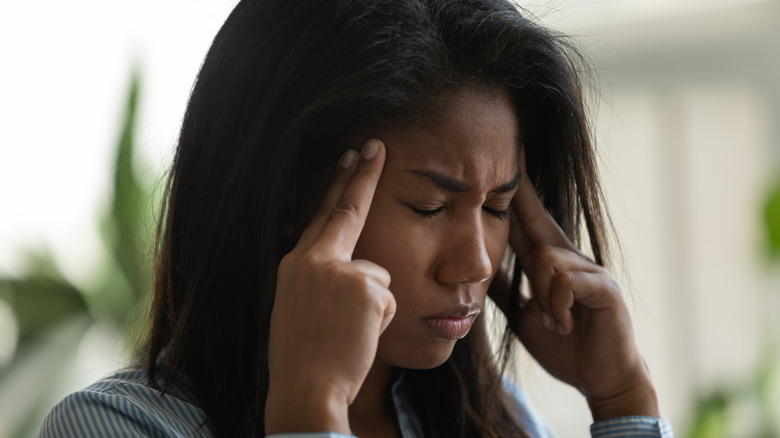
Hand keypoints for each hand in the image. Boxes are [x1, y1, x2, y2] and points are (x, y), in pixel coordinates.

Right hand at [265, 139, 395, 433]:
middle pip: (345, 211)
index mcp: (295, 265)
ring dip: (373, 309)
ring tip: (345, 335)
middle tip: (373, 144)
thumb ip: (326, 281)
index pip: (320, 215)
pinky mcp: (368, 288)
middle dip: (360, 176)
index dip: (334, 185)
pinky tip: (358, 338)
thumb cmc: (304, 359)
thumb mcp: (302, 310)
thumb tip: (361, 274)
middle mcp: (313, 260)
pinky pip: (389, 301)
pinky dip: (380, 323)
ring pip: (379, 278)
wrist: (304, 391)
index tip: (346, 158)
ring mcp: (341, 271)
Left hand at [489, 148, 659, 419]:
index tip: (508, 156)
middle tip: (510, 154)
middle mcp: (572, 259)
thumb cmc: (565, 344)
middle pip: (538, 222)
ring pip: (545, 260)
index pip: (528, 221)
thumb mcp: (524, 314)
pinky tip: (563, 323)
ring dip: (540, 294)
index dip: (516, 192)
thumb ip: (506, 287)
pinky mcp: (604, 289)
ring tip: (551, 319)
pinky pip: (566, 281)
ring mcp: (591, 272)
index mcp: (551, 264)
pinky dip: (557, 306)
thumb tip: (479, 266)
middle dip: (521, 193)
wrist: (601, 378)